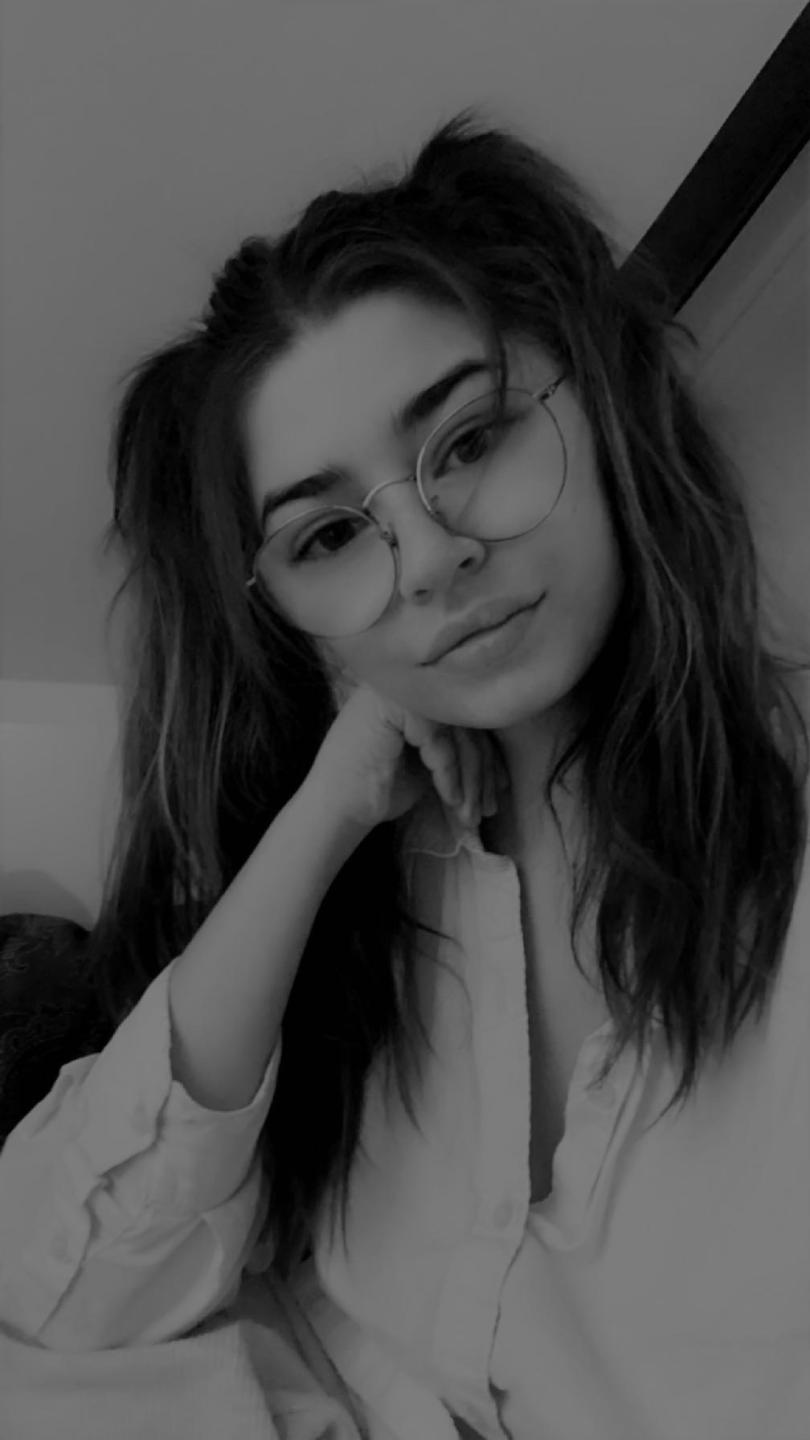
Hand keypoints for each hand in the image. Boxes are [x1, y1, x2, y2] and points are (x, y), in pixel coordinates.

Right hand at [307, 680, 508, 834]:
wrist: (336, 809)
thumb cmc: (379, 788)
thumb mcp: (427, 763)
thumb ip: (455, 746)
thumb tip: (497, 754)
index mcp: (413, 693)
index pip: (461, 717)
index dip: (486, 755)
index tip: (499, 788)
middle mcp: (405, 683)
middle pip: (462, 722)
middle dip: (481, 770)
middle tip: (490, 807)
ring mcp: (395, 690)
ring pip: (455, 731)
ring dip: (469, 778)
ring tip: (473, 813)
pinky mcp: (391, 706)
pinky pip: (439, 740)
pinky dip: (449, 775)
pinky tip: (452, 801)